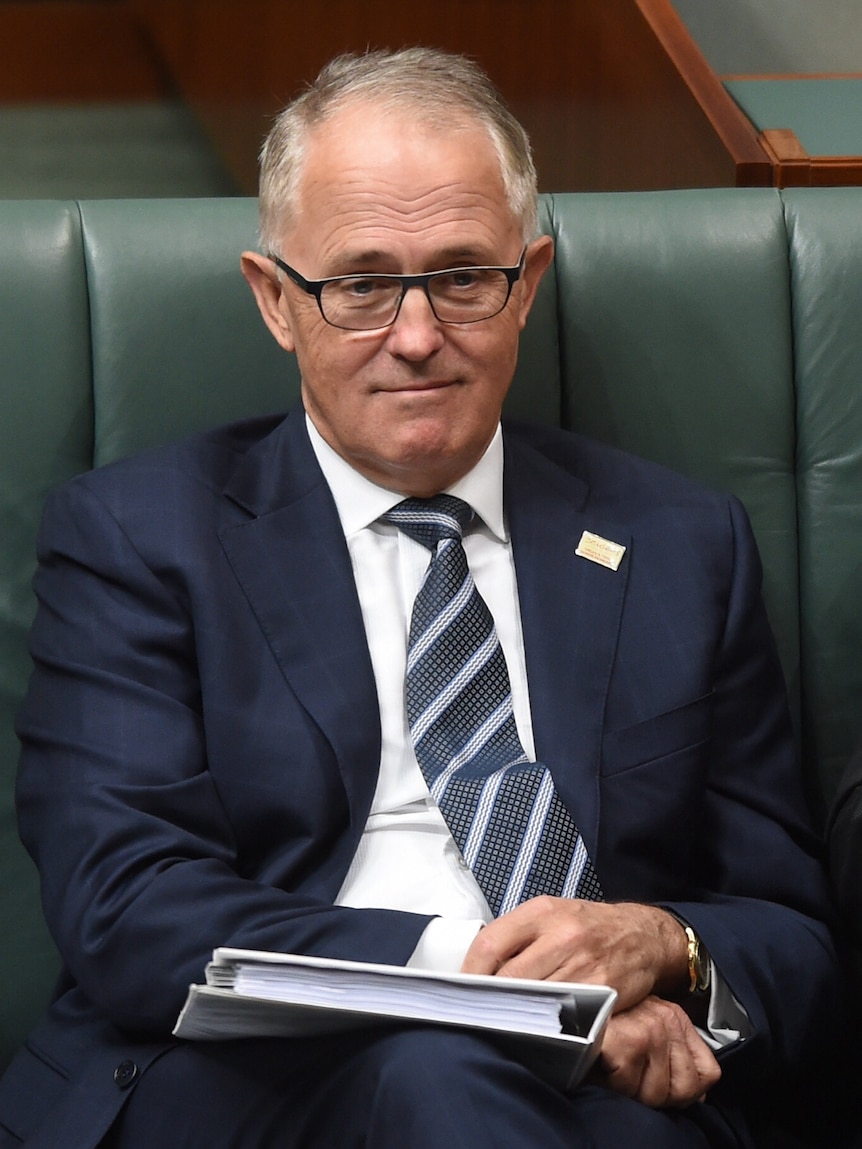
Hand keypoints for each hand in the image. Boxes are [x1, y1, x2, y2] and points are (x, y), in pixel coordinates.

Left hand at [460, 897, 688, 1010]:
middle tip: (475, 1016)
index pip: (490, 944)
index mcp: (542, 912)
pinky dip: (548, 1027)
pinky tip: (538, 1032)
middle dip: (490, 1001)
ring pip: (535, 1000)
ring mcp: (584, 964)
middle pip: (510, 978)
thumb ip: (517, 935)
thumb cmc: (587, 926)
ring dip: (516, 1017)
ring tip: (501, 1027)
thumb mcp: (551, 914)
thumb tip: (474, 968)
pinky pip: (566, 1016)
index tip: (460, 993)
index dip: (468, 973)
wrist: (642, 935)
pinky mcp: (603, 992)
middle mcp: (562, 935)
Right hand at [593, 995, 720, 1107]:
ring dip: (631, 1090)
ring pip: (657, 1095)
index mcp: (675, 1017)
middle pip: (683, 1091)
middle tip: (628, 1074)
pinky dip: (613, 1085)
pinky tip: (602, 1065)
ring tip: (613, 1068)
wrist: (565, 1005)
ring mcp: (650, 1029)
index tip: (654, 1080)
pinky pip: (630, 1089)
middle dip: (655, 1093)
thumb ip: (674, 1058)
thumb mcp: (647, 1034)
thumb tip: (700, 1094)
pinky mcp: (628, 1042)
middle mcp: (668, 1019)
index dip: (683, 1090)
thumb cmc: (602, 1023)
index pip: (708, 1074)